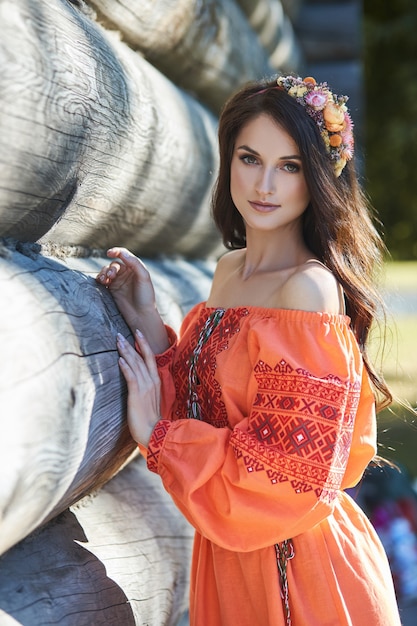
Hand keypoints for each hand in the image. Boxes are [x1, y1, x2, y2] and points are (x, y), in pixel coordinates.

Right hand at [96, 247, 155, 321]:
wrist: (141, 315)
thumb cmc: (145, 296)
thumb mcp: (144, 277)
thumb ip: (134, 263)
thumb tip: (122, 253)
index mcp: (135, 268)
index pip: (124, 255)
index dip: (116, 251)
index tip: (109, 253)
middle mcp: (126, 273)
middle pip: (114, 264)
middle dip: (110, 268)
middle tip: (111, 276)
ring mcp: (118, 282)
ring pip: (106, 272)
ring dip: (103, 273)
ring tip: (105, 280)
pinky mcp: (111, 290)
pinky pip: (102, 281)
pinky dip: (100, 279)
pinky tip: (101, 282)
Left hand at [117, 330, 160, 446]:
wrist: (154, 432)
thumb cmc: (150, 419)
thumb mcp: (150, 399)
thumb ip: (146, 388)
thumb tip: (137, 381)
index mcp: (156, 381)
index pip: (150, 358)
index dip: (144, 344)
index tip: (137, 333)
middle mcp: (152, 381)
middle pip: (141, 358)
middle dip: (131, 345)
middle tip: (120, 335)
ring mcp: (145, 387)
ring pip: (135, 365)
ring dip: (126, 352)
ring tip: (118, 342)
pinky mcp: (137, 395)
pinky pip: (131, 377)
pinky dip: (126, 367)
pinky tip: (120, 359)